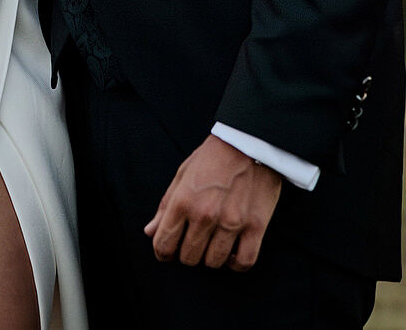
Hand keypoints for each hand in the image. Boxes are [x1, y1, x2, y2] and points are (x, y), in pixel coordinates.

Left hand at [145, 134, 281, 271]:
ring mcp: (231, 222)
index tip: (168, 251)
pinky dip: (235, 263)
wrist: (248, 142)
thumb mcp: (181, 176)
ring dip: (210, 258)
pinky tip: (231, 253)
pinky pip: (244, 261)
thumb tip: (150, 232)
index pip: (164, 244)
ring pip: (213, 262)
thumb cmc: (212, 157)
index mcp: (183, 202)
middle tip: (193, 243)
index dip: (163, 252)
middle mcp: (205, 215)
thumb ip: (165, 207)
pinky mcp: (256, 226)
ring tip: (212, 245)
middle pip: (188, 257)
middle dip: (187, 254)